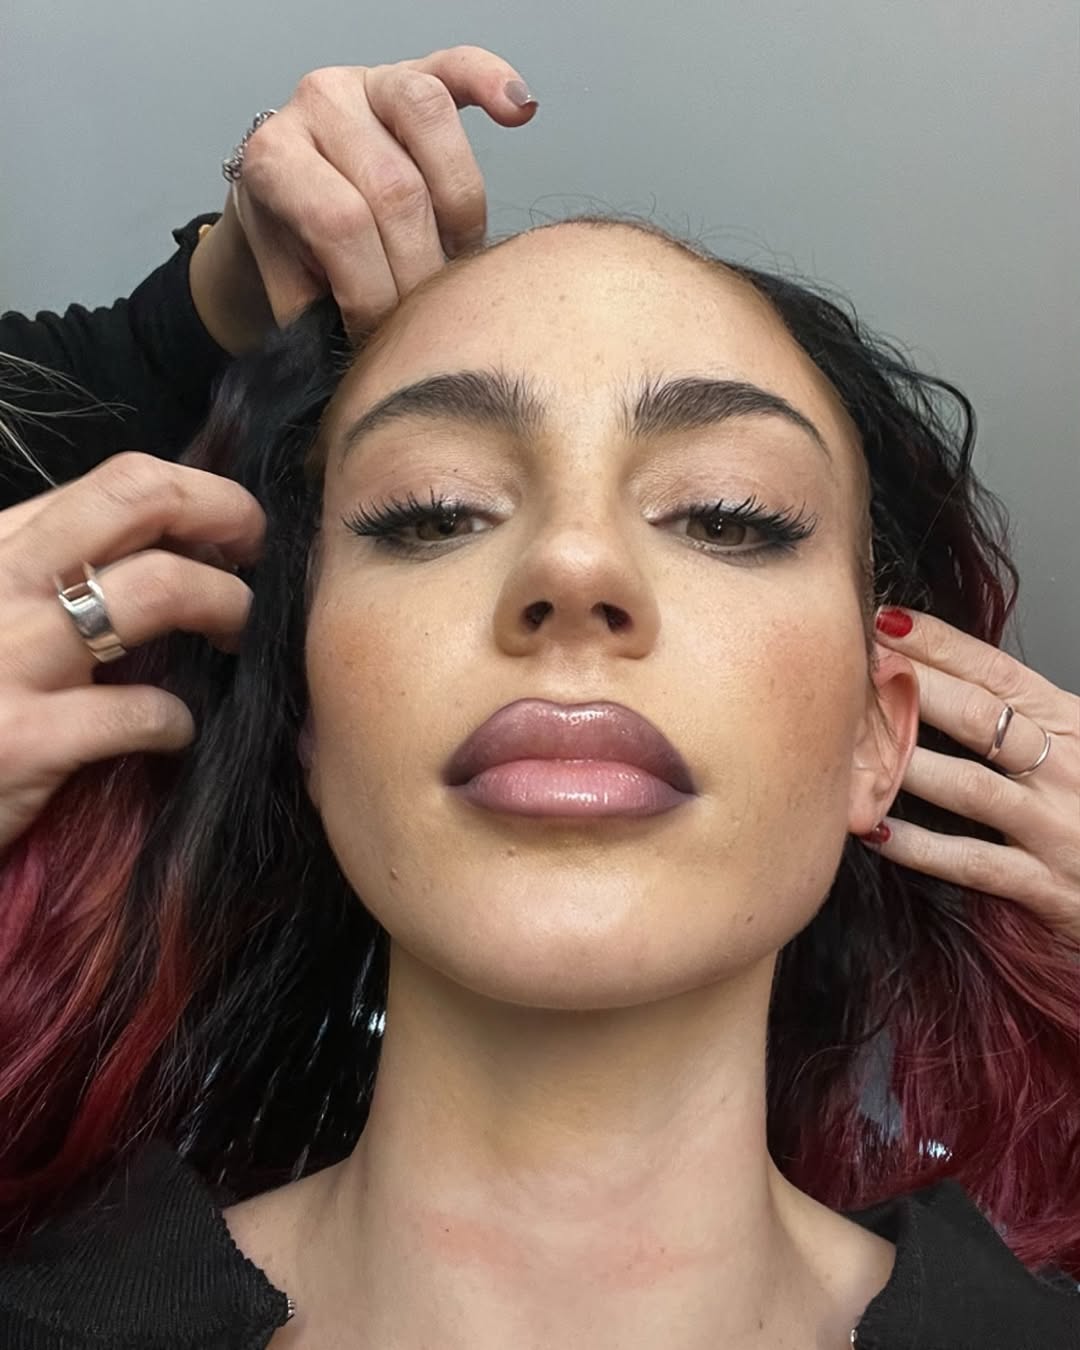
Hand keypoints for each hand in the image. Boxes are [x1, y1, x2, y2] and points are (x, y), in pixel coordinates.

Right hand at [0, 453, 264, 850]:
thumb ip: (53, 575)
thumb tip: (168, 551)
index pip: (117, 482)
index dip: (199, 497)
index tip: (233, 532)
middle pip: (141, 498)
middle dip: (228, 513)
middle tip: (259, 557)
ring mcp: (8, 656)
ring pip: (159, 587)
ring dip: (228, 605)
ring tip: (239, 635)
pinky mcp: (22, 740)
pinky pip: (143, 710)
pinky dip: (179, 722)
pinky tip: (173, 734)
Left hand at [189, 46, 538, 349]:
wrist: (282, 204)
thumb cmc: (296, 252)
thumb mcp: (289, 291)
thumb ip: (319, 316)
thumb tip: (370, 354)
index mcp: (273, 157)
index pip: (338, 223)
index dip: (373, 291)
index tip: (384, 337)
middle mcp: (316, 106)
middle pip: (394, 187)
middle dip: (421, 268)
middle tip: (428, 313)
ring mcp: (367, 83)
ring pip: (431, 123)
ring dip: (461, 211)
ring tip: (457, 258)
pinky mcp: (414, 75)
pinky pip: (458, 66)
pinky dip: (493, 82)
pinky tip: (521, 113)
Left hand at [866, 607, 1079, 943]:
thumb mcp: (1078, 743)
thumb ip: (1026, 714)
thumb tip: (948, 672)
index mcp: (1071, 724)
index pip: (997, 672)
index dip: (939, 645)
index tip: (886, 623)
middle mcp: (1065, 768)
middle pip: (976, 717)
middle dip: (912, 689)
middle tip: (854, 670)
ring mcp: (1055, 826)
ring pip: (969, 786)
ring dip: (905, 764)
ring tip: (850, 747)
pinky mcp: (1045, 883)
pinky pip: (971, 861)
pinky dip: (919, 847)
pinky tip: (875, 830)